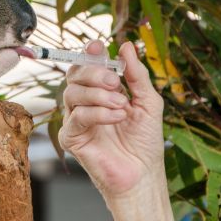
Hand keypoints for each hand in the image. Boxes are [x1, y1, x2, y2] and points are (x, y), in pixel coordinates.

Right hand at [58, 40, 165, 198]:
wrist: (143, 174)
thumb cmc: (145, 141)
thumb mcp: (148, 102)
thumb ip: (137, 75)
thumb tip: (126, 45)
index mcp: (100, 91)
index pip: (86, 66)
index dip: (89, 53)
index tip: (98, 47)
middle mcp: (84, 103)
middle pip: (74, 75)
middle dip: (94, 72)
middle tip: (115, 82)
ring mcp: (75, 120)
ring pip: (72, 93)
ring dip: (98, 95)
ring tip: (121, 105)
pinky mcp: (71, 138)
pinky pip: (76, 116)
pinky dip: (98, 113)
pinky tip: (117, 118)